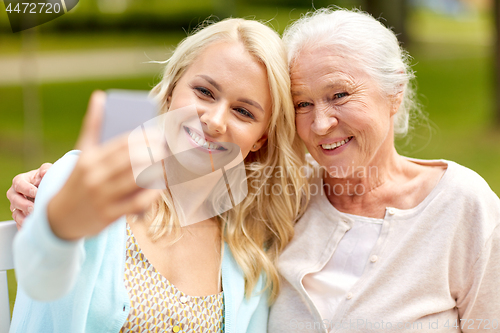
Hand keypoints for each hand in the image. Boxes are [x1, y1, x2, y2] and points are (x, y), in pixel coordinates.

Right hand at [7, 163, 52, 229]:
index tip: (36, 192)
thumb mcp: (47, 171)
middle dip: (24, 204)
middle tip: (33, 208)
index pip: (19, 183)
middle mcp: (15, 194)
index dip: (26, 188)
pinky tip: (32, 226)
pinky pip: (19, 223)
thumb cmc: (46, 179)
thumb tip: (45, 172)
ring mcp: (17, 206)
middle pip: (14, 199)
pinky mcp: (21, 216)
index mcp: (20, 181)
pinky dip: (24, 225)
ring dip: (23, 217)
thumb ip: (46, 169)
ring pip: (15, 212)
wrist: (50, 190)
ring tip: (33, 218)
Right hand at [47, 91, 160, 240]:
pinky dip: (151, 193)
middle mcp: (94, 177)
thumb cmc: (78, 180)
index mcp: (88, 159)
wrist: (59, 218)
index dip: (143, 138)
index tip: (157, 134)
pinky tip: (158, 186)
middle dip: (152, 153)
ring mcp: (102, 197)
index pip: (122, 144)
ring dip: (154, 171)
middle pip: (131, 161)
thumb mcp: (82, 153)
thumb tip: (100, 96)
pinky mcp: (110, 215)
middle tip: (164, 148)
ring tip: (163, 164)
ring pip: (136, 180)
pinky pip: (137, 203)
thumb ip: (93, 127)